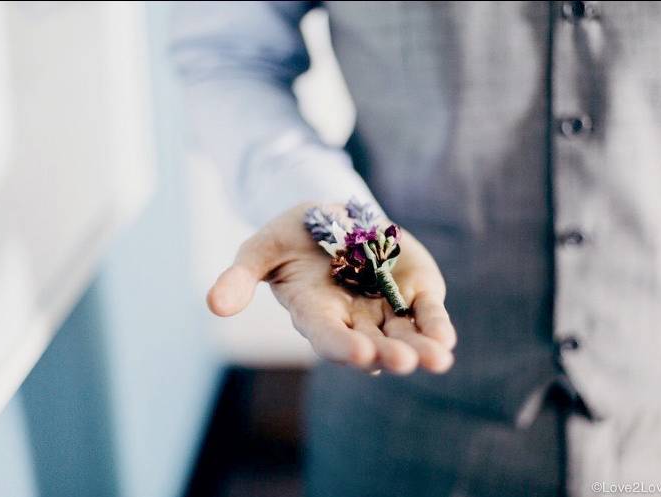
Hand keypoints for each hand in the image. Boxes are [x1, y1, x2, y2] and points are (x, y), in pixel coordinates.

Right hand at [207, 203, 455, 374]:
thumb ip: (241, 276)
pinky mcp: (412, 291)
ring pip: (405, 336)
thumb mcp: (261, 248)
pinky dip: (436, 324)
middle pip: (372, 346)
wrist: (333, 216)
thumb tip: (214, 304)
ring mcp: (385, 309)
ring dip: (421, 348)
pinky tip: (446, 337)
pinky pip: (427, 312)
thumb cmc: (291, 236)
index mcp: (315, 314)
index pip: (328, 337)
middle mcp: (353, 320)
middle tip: (403, 361)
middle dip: (388, 354)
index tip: (361, 355)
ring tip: (437, 359)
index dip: (343, 347)